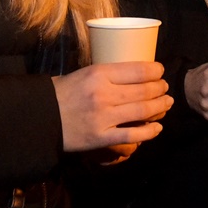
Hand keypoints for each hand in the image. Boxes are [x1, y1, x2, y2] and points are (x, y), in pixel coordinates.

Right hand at [52, 62, 172, 154]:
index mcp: (99, 73)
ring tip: (167, 103)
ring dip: (160, 107)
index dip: (156, 71)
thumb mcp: (84, 73)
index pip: (138, 70)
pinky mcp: (101, 137)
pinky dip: (149, 132)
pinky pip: (132, 135)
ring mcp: (104, 117)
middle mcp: (104, 94)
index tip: (160, 72)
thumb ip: (108, 74)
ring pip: (143, 111)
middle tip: (165, 88)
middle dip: (160, 89)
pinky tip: (157, 128)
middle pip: (145, 91)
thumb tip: (135, 74)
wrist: (40, 118)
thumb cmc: (63, 92)